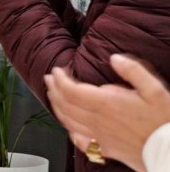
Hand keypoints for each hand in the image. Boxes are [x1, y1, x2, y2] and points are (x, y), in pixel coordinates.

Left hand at [45, 54, 169, 171]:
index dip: (59, 79)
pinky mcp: (106, 149)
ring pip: (68, 121)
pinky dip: (69, 130)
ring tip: (53, 96)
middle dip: (53, 89)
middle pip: (65, 104)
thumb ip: (133, 71)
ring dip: (57, 106)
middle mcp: (98, 121)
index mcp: (106, 104)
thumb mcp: (155, 90)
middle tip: (49, 79)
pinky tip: (68, 126)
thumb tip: (114, 58)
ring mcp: (100, 136)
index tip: (57, 70)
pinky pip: (80, 141)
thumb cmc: (165, 122)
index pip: (70, 90)